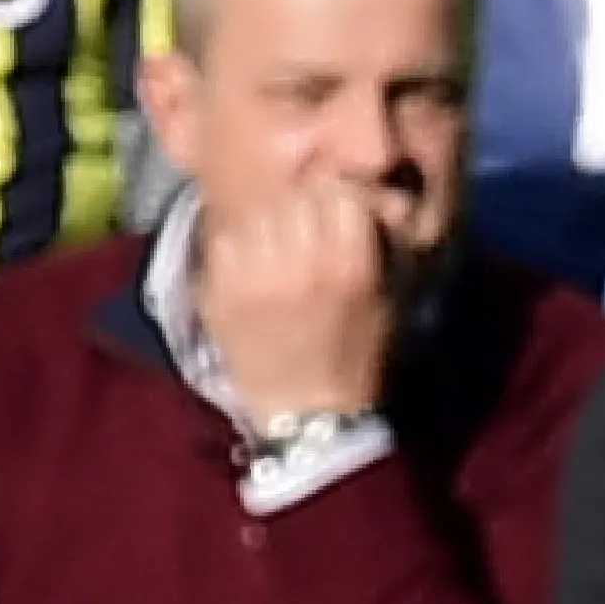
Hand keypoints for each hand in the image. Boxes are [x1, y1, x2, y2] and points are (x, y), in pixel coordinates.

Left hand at [190, 175, 395, 422]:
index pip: (338, 192)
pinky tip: (249, 275)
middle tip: (302, 237)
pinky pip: (222, 241)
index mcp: (351, 267)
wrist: (307, 412)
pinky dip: (234, 250)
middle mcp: (303, 266)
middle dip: (298, 211)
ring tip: (274, 256)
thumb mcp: (384, 301)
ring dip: (264, 226)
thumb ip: (370, 245)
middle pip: (292, 196)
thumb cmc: (353, 355)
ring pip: (254, 213)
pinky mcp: (220, 291)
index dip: (337, 199)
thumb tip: (366, 195)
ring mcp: (256, 277)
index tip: (336, 216)